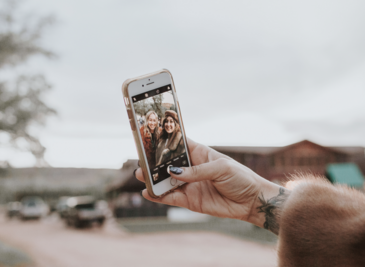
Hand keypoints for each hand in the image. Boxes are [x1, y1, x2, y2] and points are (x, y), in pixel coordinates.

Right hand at [135, 138, 281, 228]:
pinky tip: (148, 192)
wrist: (251, 201)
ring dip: (153, 179)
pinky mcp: (189, 201)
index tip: (149, 135)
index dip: (164, 139)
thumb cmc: (240, 177)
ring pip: (166, 181)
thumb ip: (196, 171)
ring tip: (141, 175)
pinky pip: (171, 198)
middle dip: (154, 162)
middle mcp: (191, 168)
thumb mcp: (221, 168)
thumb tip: (172, 172)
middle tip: (141, 160)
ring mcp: (189, 185)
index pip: (178, 144)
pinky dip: (159, 196)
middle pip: (167, 163)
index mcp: (199, 153)